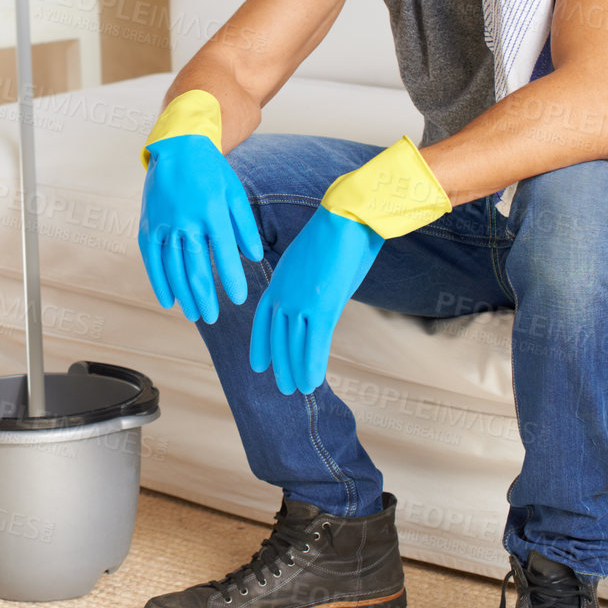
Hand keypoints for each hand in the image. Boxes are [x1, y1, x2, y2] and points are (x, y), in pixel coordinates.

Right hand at [138, 134, 263, 323]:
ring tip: (194, 315)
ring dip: (183, 294)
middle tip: (212, 318)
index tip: (240, 299)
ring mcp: (163, 223)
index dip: (231, 279)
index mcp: (211, 211)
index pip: (223, 253)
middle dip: (204, 296)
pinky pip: (152, 259)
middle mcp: (185, 219)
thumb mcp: (235, 193)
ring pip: (172, 267)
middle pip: (195, 267)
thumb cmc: (211, 172)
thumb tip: (254, 257)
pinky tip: (168, 300)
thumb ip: (244, 226)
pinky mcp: (148, 225)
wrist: (177, 148)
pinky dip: (159, 281)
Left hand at [249, 204, 383, 393]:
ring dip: (295, 369)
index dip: (262, 343)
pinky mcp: (322, 308)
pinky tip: (312, 383)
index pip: (264, 318)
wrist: (348, 217)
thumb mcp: (316, 262)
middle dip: (280, 362)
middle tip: (282, 386)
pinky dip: (312, 365)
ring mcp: (301, 302)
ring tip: (296, 390)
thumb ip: (311, 284)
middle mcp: (284, 293)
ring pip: (294, 343)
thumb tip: (320, 298)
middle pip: (278, 335)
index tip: (259, 363)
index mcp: (280, 280)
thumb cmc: (339, 233)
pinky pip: (314, 343)